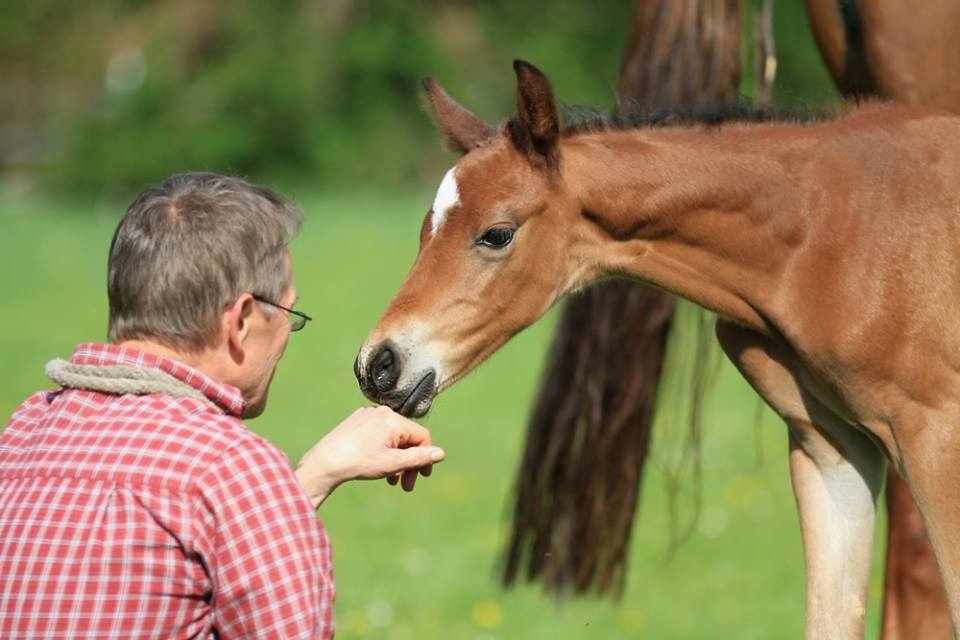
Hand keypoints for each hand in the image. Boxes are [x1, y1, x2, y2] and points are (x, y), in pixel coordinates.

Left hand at [294, 406, 444, 507]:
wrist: (324, 463)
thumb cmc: (358, 462)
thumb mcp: (393, 463)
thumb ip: (419, 458)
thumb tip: (440, 453)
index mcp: (394, 420)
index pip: (422, 437)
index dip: (425, 458)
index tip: (423, 477)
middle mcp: (382, 413)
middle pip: (407, 438)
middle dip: (410, 463)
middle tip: (407, 486)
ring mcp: (368, 416)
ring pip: (393, 439)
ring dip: (397, 460)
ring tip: (391, 481)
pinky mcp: (357, 421)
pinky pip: (379, 435)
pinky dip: (383, 451)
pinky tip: (378, 468)